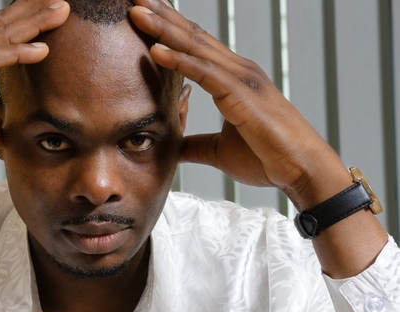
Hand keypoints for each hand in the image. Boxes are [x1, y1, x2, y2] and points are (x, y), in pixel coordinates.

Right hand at [0, 0, 70, 212]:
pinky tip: (42, 49)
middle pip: (0, 26)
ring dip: (33, 22)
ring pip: (0, 35)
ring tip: (62, 12)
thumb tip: (5, 136)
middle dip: (32, 12)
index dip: (21, 23)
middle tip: (62, 1)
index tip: (47, 15)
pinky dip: (18, 52)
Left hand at [129, 0, 349, 210]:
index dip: (168, 27)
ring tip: (136, 11)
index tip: (143, 12)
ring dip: (163, 29)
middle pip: (192, 36)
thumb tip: (173, 146)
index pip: (194, 45)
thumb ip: (195, 144)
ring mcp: (241, 79)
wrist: (302, 170)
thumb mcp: (218, 151)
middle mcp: (237, 71)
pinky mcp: (241, 95)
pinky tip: (155, 50)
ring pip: (195, 47)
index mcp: (232, 79)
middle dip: (162, 16)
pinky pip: (205, 74)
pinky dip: (179, 61)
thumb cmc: (267, 159)